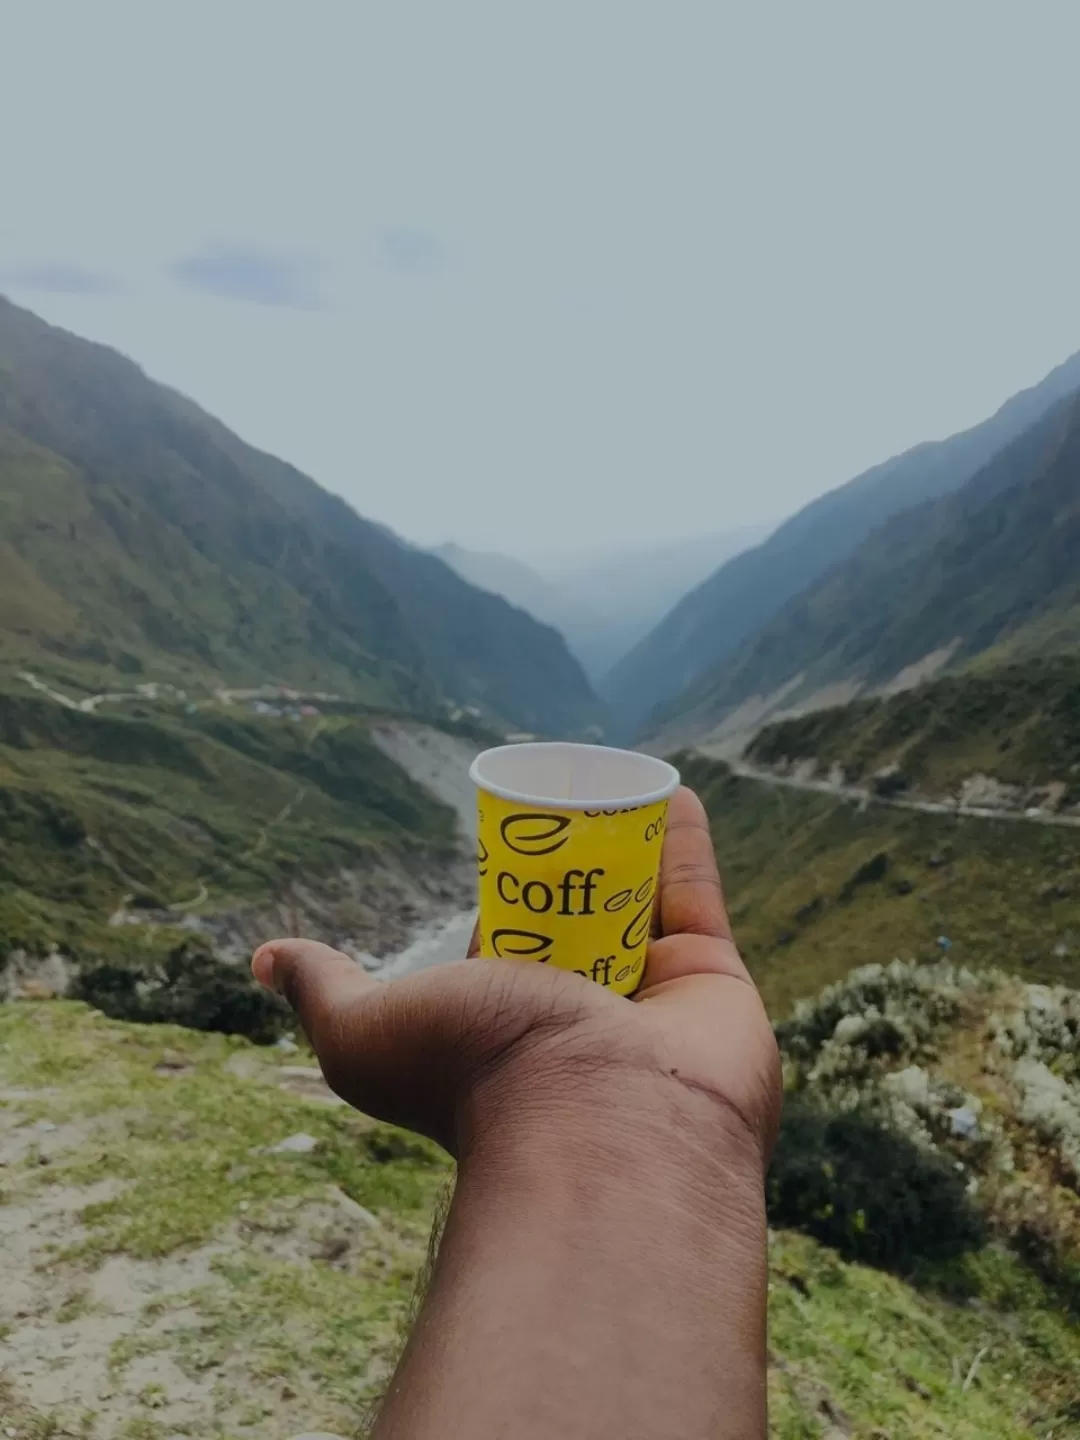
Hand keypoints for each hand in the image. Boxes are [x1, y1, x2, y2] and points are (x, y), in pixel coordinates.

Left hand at [251, 787, 780, 1170]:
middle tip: (563, 796)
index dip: (500, 888)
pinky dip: (684, 842)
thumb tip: (263, 959)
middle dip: (570, 863)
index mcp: (506, 1022)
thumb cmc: (475, 1074)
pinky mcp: (711, 979)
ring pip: (637, 901)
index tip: (499, 838)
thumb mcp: (366, 1030)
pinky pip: (696, 894)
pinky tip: (669, 789)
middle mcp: (579, 1015)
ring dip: (629, 842)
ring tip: (615, 777)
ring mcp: (649, 999)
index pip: (502, 939)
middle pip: (575, 916)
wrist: (600, 1129)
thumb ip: (323, 990)